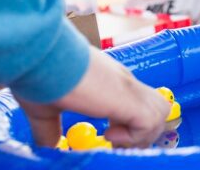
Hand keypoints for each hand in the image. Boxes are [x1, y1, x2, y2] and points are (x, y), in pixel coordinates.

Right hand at [15, 47, 168, 147]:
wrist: (40, 52)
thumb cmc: (38, 73)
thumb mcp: (45, 108)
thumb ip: (50, 129)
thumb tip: (49, 147)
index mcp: (109, 83)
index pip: (138, 103)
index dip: (129, 126)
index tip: (108, 137)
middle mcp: (124, 83)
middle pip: (156, 108)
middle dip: (140, 133)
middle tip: (113, 141)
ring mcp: (129, 87)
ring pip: (161, 112)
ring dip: (141, 134)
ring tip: (113, 137)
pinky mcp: (128, 97)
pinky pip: (151, 121)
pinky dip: (135, 135)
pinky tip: (109, 133)